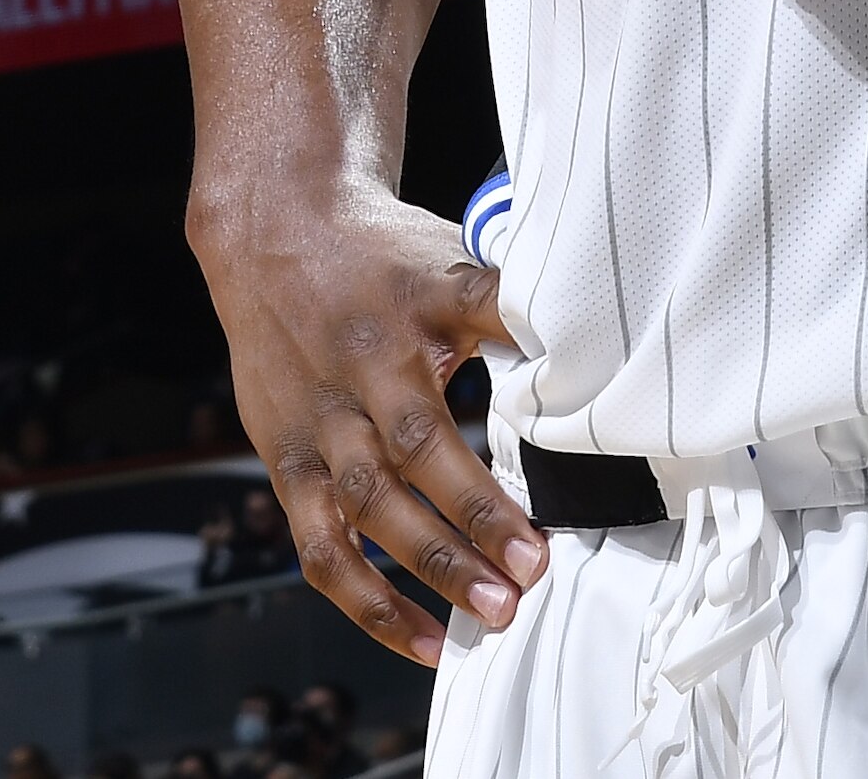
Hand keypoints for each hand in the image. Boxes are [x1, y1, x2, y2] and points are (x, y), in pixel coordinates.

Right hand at [195, 176, 539, 662]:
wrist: (275, 232)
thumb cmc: (382, 255)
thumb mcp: (450, 262)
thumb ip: (509, 309)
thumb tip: (592, 347)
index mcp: (404, 326)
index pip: (450, 410)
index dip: (488, 481)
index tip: (537, 535)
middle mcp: (355, 380)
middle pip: (405, 465)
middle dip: (467, 531)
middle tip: (527, 582)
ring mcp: (316, 425)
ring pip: (361, 510)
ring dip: (422, 572)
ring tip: (487, 618)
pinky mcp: (285, 461)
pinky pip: (318, 544)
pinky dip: (364, 599)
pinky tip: (419, 636)